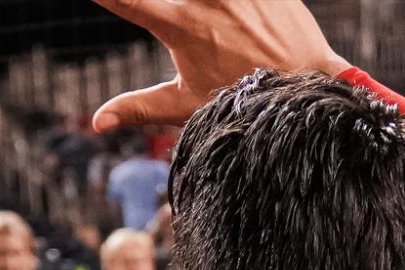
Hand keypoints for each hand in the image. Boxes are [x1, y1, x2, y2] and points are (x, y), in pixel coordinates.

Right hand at [88, 0, 346, 131]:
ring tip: (213, 32)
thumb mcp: (187, 106)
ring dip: (204, 7)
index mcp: (179, 22)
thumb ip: (138, 106)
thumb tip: (97, 122)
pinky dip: (227, 0)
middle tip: (186, 27)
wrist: (308, 86)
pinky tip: (229, 14)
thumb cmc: (243, 102)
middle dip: (166, 5)